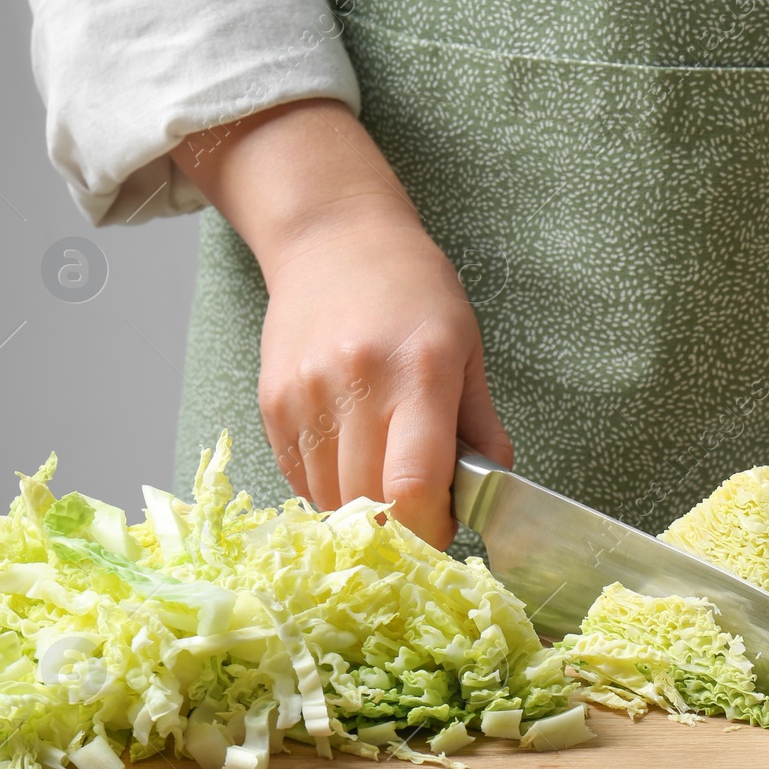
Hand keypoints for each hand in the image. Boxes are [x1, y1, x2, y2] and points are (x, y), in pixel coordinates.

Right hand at [170, 100, 508, 547]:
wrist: (333, 241)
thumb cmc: (413, 291)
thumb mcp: (467, 347)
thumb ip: (481, 424)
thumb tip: (495, 488)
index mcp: (420, 373)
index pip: (413, 484)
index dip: (429, 528)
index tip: (444, 526)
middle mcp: (357, 386)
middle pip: (369, 503)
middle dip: (400, 527)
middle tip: (421, 510)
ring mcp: (306, 397)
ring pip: (330, 500)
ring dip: (362, 511)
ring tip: (387, 480)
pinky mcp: (272, 405)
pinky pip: (300, 479)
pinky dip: (329, 489)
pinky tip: (352, 459)